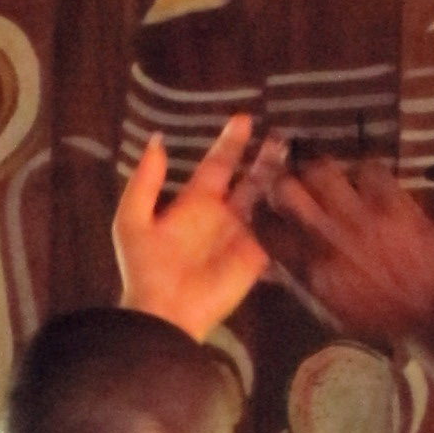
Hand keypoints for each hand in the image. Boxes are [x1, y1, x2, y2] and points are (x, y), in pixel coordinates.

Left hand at [113, 116, 279, 339]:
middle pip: (248, 179)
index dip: (229, 143)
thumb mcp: (131, 220)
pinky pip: (274, 233)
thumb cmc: (144, 269)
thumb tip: (157, 141)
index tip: (243, 119)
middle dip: (263, 157)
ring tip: (294, 156)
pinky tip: (302, 195)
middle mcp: (221, 216)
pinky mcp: (254, 259)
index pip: (217, 165)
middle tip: (279, 135)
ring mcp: (240, 236)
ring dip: (278, 180)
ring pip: (265, 201)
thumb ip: (145, 181)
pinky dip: (287, 216)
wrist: (162, 314)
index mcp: (194, 204)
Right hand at [262, 156, 433, 347]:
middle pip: (286, 189)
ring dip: (319, 170)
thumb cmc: (380, 318)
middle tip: (291, 183)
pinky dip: (363, 171)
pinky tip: (364, 182)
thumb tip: (277, 259)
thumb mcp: (332, 308)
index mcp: (311, 267)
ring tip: (325, 177)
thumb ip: (303, 279)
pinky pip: (368, 168)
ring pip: (322, 169)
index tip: (264, 209)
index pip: (267, 229)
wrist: (432, 311)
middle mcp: (328, 236)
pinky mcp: (392, 201)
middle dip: (283, 182)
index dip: (259, 214)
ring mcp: (361, 215)